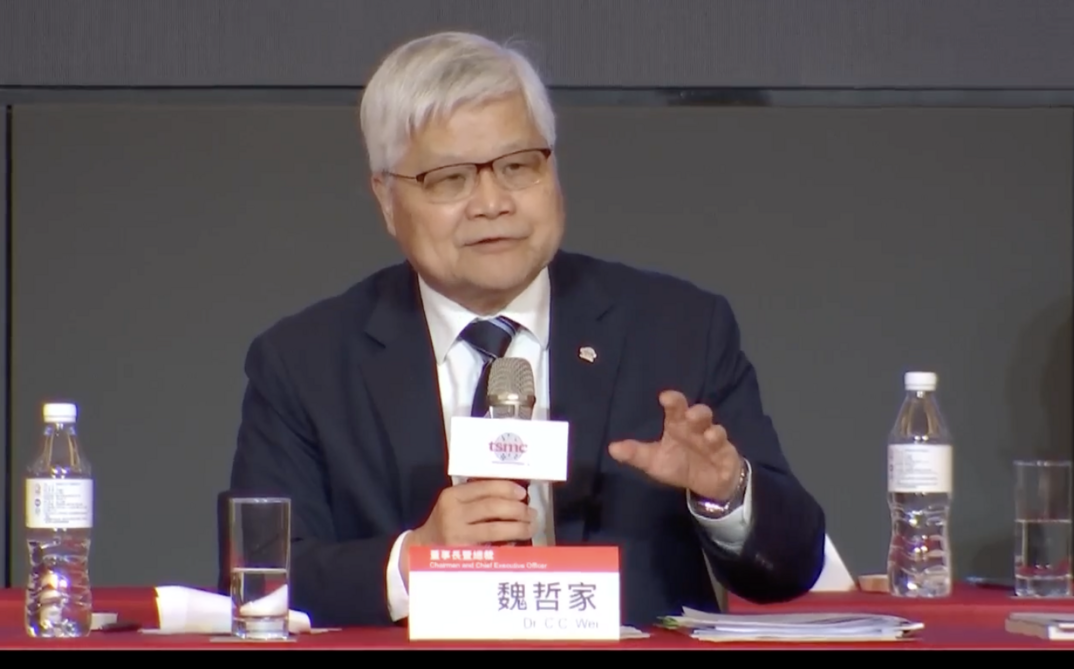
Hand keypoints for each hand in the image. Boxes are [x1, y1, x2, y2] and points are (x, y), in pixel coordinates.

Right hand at [401, 480, 534, 585]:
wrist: (421, 549)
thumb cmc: (445, 523)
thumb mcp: (454, 504)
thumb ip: (477, 497)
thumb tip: (515, 495)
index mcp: (452, 496)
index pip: (484, 487)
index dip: (507, 489)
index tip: (522, 494)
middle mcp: (453, 514)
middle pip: (493, 507)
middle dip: (517, 509)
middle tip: (531, 513)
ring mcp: (457, 535)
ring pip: (495, 529)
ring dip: (518, 527)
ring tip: (530, 527)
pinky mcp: (463, 554)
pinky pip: (492, 548)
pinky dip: (508, 545)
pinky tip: (518, 544)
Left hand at [608, 390, 743, 500]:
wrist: (709, 485)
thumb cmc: (680, 466)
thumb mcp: (655, 463)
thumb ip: (636, 455)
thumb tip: (612, 448)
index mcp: (677, 426)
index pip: (674, 409)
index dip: (672, 401)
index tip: (664, 397)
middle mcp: (693, 427)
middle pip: (692, 410)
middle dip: (686, 406)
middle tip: (677, 403)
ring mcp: (710, 436)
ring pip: (709, 421)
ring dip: (702, 418)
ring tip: (694, 418)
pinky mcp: (724, 449)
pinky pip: (722, 441)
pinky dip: (716, 438)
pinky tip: (710, 439)